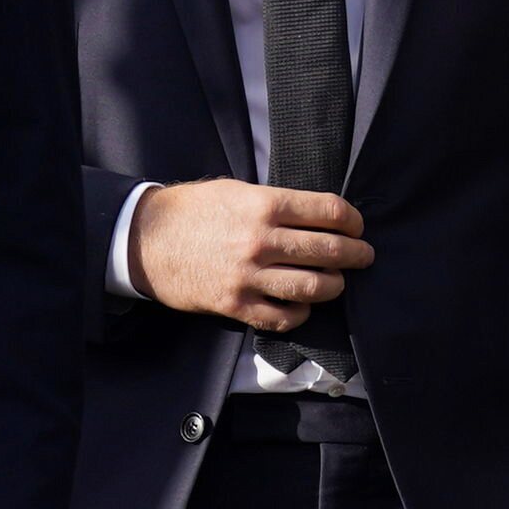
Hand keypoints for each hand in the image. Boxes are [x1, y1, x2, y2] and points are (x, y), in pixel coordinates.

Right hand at [129, 179, 372, 330]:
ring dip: (334, 285)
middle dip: (356, 254)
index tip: (356, 227)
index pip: (330, 212)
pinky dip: (301, 313)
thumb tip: (319, 215)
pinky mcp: (235, 305)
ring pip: (314, 287)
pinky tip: (302, 304)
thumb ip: (276, 202)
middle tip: (363, 256)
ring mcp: (248, 276)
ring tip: (337, 282)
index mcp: (264, 205)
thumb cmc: (192, 211)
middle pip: (329, 251)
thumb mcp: (235, 190)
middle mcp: (260, 241)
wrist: (145, 240)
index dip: (353, 221)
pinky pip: (284, 317)